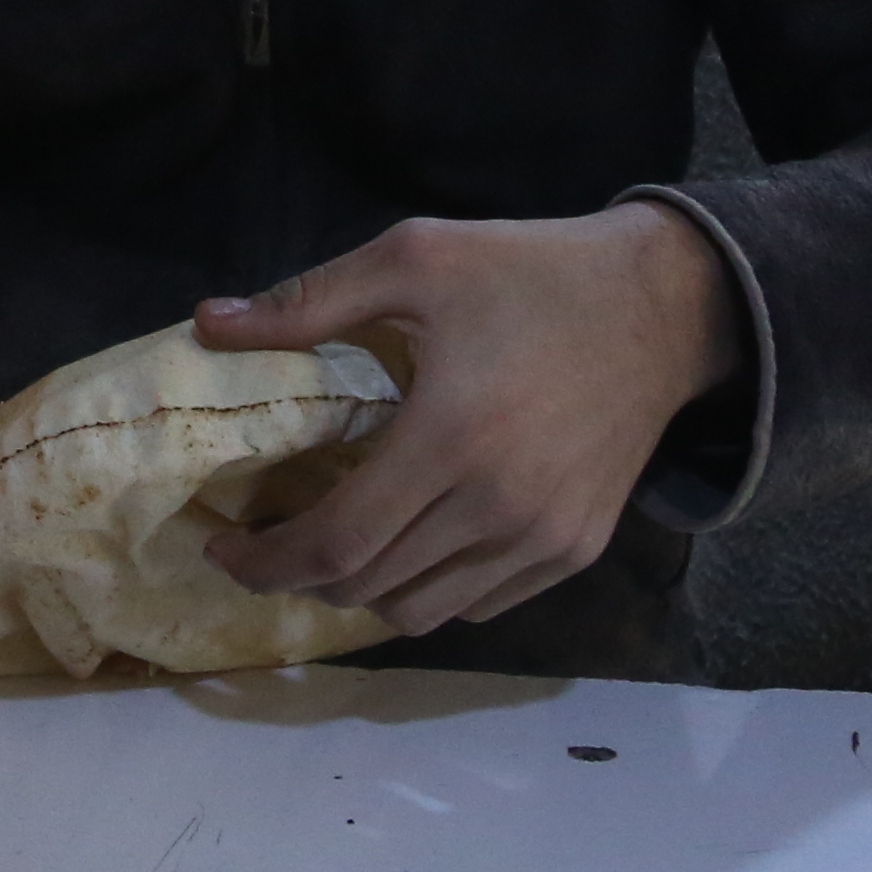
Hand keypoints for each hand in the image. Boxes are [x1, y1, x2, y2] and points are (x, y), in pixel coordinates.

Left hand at [191, 202, 749, 637]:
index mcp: (449, 438)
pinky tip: (406, 543)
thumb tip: (207, 324)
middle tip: (263, 539)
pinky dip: (426, 590)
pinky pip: (477, 605)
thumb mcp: (415, 259)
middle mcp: (497, 507)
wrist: (664, 306)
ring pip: (420, 612)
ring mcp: (542, 539)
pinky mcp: (575, 551)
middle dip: (296, 577)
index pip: (334, 544)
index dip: (264, 562)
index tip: (224, 544)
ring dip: (359, 591)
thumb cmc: (532, 274)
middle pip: (367, 587)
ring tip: (333, 543)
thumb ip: (306, 302)